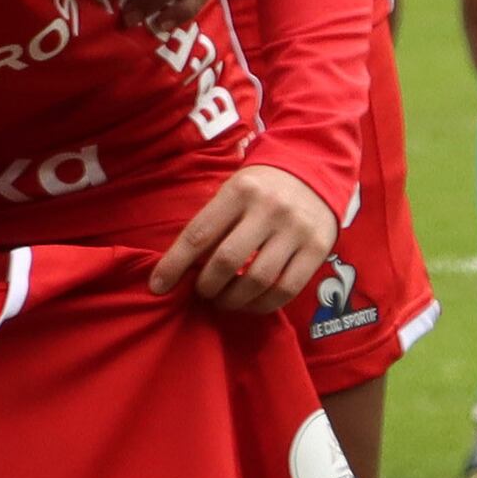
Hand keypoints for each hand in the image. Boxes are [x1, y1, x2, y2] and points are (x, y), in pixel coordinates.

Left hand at [148, 166, 336, 312]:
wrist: (314, 172)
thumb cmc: (260, 189)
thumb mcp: (233, 192)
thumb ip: (211, 223)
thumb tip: (179, 268)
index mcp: (240, 191)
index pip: (199, 234)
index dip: (174, 265)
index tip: (158, 287)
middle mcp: (270, 209)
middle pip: (228, 261)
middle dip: (207, 286)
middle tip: (201, 293)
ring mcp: (297, 230)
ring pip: (258, 280)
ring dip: (233, 299)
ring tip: (223, 301)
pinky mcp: (319, 249)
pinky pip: (286, 289)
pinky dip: (262, 305)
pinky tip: (250, 304)